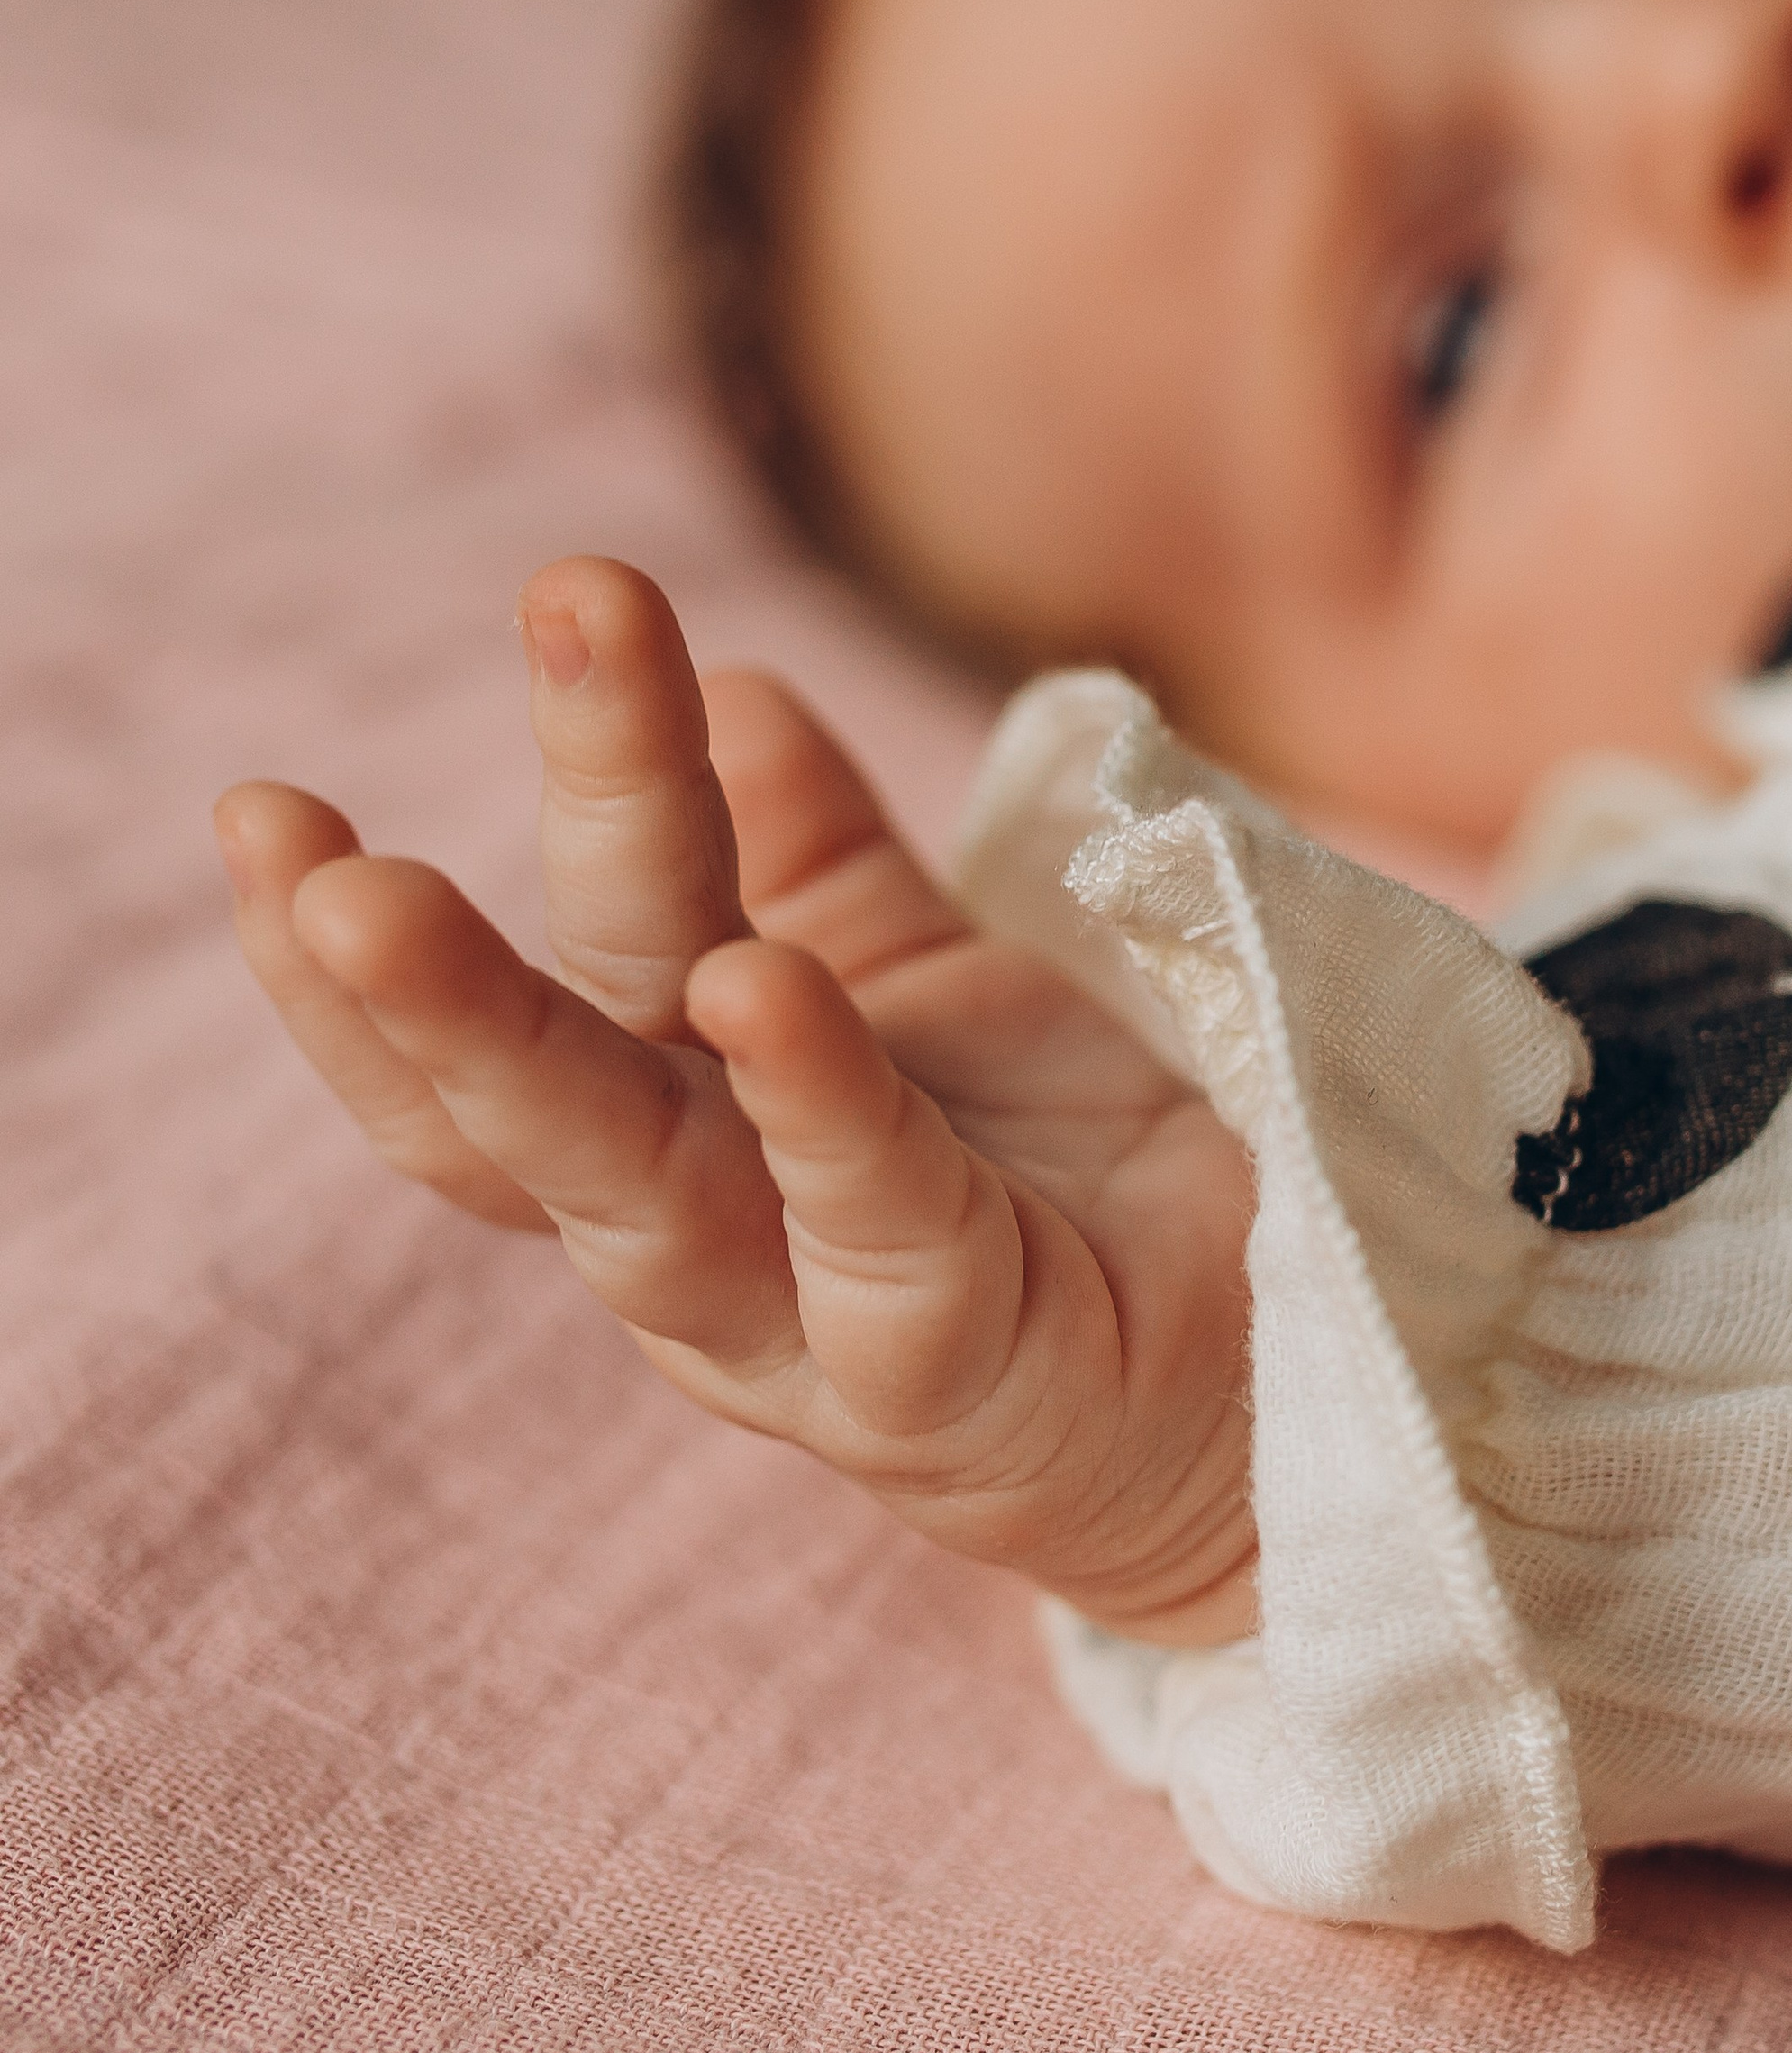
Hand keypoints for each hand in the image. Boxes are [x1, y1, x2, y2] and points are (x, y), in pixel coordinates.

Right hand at [215, 557, 1255, 1642]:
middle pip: (531, 1094)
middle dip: (404, 971)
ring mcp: (805, 1324)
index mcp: (675, 1139)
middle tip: (282, 834)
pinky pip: (870, 1218)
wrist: (1273, 1363)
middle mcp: (704, 1242)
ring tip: (384, 897)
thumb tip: (734, 681)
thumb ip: (823, 857)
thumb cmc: (1079, 1175)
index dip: (357, 956)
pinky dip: (810, 1095)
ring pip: (622, 1179)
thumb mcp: (930, 984)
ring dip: (496, 1035)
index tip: (257, 810)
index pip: (494, 1042)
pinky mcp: (946, 1370)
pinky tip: (758, 982)